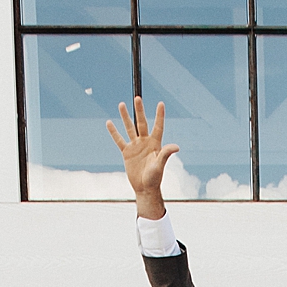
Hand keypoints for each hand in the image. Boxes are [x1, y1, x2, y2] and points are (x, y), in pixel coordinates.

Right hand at [106, 96, 179, 219]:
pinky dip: (114, 132)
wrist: (144, 188)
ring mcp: (135, 146)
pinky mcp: (126, 152)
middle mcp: (145, 142)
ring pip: (130, 128)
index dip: (159, 116)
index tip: (161, 104)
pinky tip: (109, 123)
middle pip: (142, 122)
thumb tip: (176, 146)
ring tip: (121, 104)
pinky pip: (119, 140)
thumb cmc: (155, 178)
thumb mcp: (160, 165)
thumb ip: (166, 154)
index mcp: (155, 144)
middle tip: (137, 98)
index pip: (158, 126)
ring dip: (125, 117)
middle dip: (139, 110)